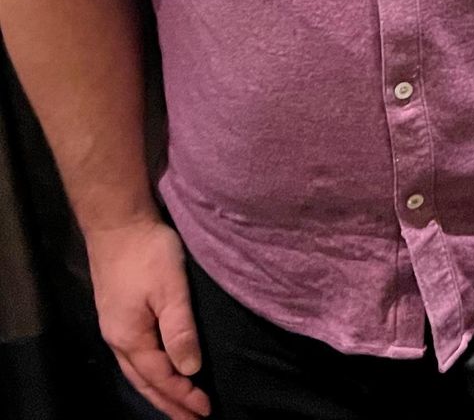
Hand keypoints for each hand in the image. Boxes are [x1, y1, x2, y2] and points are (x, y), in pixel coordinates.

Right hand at [83, 217, 210, 419]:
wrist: (119, 224)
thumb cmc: (149, 253)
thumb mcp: (171, 290)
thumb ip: (180, 331)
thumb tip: (190, 370)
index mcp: (131, 338)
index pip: (160, 378)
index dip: (183, 397)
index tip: (206, 410)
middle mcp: (118, 339)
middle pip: (145, 383)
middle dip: (169, 403)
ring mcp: (115, 328)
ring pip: (138, 372)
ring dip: (159, 390)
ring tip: (179, 404)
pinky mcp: (118, 316)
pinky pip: (135, 358)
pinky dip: (150, 373)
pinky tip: (161, 372)